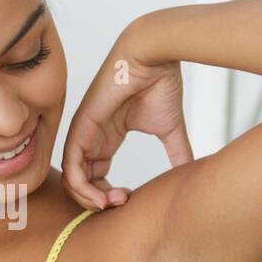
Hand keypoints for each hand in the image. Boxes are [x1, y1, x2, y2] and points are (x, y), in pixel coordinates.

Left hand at [62, 17, 191, 210]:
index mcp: (106, 139)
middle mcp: (91, 138)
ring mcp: (84, 132)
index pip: (96, 177)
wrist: (155, 57)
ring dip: (90, 199)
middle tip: (123, 204)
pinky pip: (71, 163)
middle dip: (99, 202)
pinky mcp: (82, 126)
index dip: (109, 195)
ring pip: (72, 178)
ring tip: (113, 203)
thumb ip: (177, 154)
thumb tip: (189, 174)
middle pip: (81, 182)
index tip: (130, 200)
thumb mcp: (170, 130)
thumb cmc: (160, 85)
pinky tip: (101, 196)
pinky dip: (81, 186)